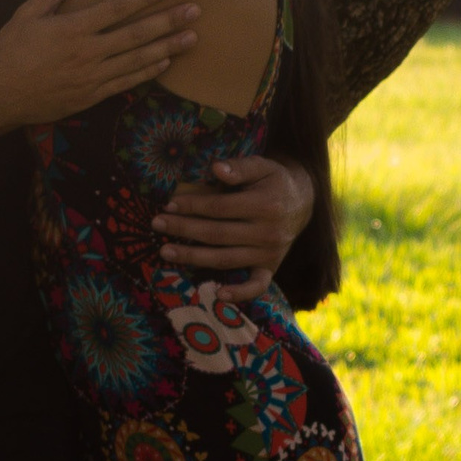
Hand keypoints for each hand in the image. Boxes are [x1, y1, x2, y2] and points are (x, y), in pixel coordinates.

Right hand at [0, 0, 200, 128]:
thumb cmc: (6, 51)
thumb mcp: (25, 13)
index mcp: (71, 28)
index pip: (116, 8)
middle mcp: (86, 53)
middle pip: (136, 35)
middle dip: (168, 21)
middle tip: (196, 11)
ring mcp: (90, 78)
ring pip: (137, 61)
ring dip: (167, 48)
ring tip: (191, 38)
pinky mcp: (89, 97)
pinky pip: (125, 83)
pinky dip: (146, 73)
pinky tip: (164, 63)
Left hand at [153, 156, 314, 302]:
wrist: (303, 202)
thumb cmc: (274, 181)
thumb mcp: (262, 166)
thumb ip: (239, 167)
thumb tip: (215, 168)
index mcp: (265, 204)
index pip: (221, 207)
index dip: (193, 206)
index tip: (170, 204)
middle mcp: (268, 232)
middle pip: (218, 234)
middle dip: (184, 229)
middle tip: (157, 224)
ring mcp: (269, 253)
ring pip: (226, 259)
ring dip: (193, 257)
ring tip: (165, 251)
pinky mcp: (271, 268)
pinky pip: (257, 286)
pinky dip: (240, 293)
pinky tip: (218, 294)